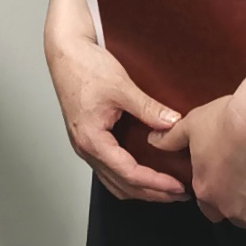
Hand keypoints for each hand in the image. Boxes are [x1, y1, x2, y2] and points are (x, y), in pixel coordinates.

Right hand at [43, 27, 186, 203]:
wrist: (65, 51)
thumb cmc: (84, 66)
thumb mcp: (121, 87)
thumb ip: (148, 108)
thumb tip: (172, 124)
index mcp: (92, 139)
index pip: (128, 173)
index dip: (155, 183)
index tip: (177, 186)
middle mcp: (86, 148)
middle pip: (122, 185)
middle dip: (152, 193)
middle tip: (179, 193)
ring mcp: (86, 145)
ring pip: (114, 181)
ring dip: (140, 189)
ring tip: (165, 188)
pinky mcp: (89, 138)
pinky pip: (109, 169)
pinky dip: (129, 176)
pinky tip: (144, 170)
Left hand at [151, 92, 245, 236]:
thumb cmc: (224, 121)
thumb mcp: (192, 125)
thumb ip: (171, 138)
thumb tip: (152, 141)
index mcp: (205, 191)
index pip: (208, 209)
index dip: (220, 198)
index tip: (231, 184)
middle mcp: (227, 209)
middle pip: (234, 218)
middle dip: (242, 207)